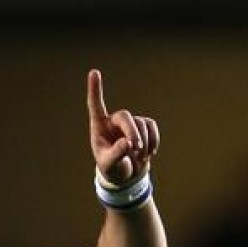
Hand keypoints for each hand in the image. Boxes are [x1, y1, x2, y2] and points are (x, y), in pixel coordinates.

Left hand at [87, 69, 158, 185]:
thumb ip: (115, 154)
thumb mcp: (109, 165)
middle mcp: (113, 121)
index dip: (95, 89)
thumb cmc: (112, 168)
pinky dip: (153, 140)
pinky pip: (152, 127)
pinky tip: (150, 153)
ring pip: (141, 124)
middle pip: (126, 116)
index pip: (95, 105)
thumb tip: (127, 143)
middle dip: (133, 133)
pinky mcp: (143, 126)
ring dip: (144, 142)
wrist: (125, 175)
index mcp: (99, 127)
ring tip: (140, 158)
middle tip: (136, 150)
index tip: (94, 72)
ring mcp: (129, 122)